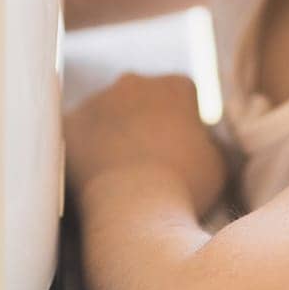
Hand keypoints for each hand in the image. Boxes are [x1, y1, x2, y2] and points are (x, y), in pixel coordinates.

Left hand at [64, 73, 226, 218]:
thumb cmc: (185, 187)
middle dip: (145, 119)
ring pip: (106, 111)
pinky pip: (76, 131)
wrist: (135, 207)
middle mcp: (134, 82)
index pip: (182, 95)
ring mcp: (97, 99)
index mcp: (175, 85)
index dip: (183, 121)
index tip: (181, 148)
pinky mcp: (69, 122)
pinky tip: (90, 168)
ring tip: (119, 169)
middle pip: (141, 97)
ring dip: (113, 130)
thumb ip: (213, 142)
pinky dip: (82, 146)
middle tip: (149, 157)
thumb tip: (206, 140)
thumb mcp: (220, 164)